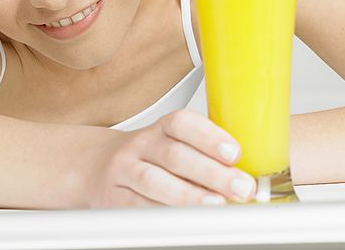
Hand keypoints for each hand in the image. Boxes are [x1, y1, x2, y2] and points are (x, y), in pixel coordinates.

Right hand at [84, 109, 256, 207]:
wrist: (97, 167)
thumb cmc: (149, 159)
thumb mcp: (171, 146)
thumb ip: (202, 155)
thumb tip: (247, 175)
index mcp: (160, 129)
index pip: (182, 123)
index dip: (209, 136)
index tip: (235, 153)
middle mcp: (141, 146)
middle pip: (174, 155)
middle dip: (211, 172)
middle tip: (241, 187)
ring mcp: (125, 171)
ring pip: (154, 181)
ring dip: (188, 194)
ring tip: (217, 205)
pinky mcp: (114, 198)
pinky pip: (138, 206)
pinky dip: (162, 214)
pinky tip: (184, 220)